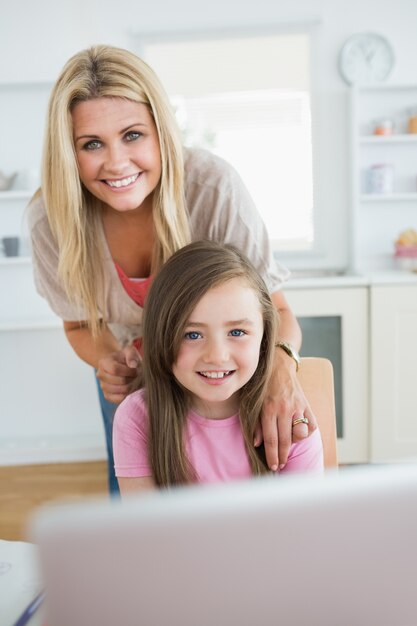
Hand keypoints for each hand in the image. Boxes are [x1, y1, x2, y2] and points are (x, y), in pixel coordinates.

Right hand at [96, 345, 142, 403]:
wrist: (121, 366)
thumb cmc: (126, 358)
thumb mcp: (130, 351)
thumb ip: (132, 355)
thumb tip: (133, 366)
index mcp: (103, 363)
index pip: (115, 369)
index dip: (129, 371)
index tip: (136, 369)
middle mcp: (100, 375)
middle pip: (120, 381)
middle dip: (133, 379)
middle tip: (138, 376)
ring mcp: (103, 387)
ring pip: (121, 391)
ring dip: (132, 386)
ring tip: (135, 381)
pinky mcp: (108, 396)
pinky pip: (120, 399)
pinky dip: (129, 394)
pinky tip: (132, 388)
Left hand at [254, 353, 316, 470]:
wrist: (279, 366)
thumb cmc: (263, 386)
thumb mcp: (254, 402)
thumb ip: (256, 423)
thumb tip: (256, 443)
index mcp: (269, 409)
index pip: (271, 439)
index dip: (272, 455)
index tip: (273, 466)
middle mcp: (284, 409)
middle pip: (285, 440)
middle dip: (282, 456)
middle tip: (280, 465)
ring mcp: (297, 407)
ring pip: (300, 434)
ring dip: (295, 443)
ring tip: (288, 445)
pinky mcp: (307, 404)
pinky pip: (312, 425)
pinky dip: (307, 432)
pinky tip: (299, 434)